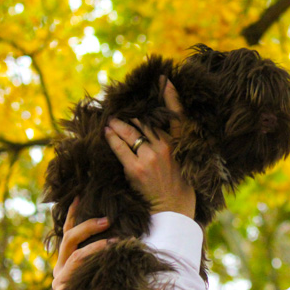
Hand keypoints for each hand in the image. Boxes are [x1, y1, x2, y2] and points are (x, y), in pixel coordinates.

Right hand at [51, 197, 112, 289]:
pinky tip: (109, 253)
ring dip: (96, 245)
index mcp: (66, 261)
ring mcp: (59, 281)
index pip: (68, 232)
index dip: (73, 214)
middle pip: (69, 239)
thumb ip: (103, 253)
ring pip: (75, 254)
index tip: (80, 196)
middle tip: (108, 220)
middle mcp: (59, 269)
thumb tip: (119, 229)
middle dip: (88, 226)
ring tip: (115, 241)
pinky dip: (93, 257)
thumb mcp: (104, 271)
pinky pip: (78, 268)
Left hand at [104, 78, 195, 217]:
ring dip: (117, 125)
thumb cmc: (179, 187)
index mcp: (179, 144)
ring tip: (110, 121)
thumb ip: (171, 145)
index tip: (164, 79)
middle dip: (132, 114)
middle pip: (145, 122)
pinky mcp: (136, 168)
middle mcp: (165, 147)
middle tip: (120, 107)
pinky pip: (119, 147)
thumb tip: (154, 132)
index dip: (170, 95)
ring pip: (130, 132)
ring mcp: (150, 157)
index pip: (176, 114)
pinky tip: (105, 132)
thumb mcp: (183, 162)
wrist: (174, 210)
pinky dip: (111, 138)